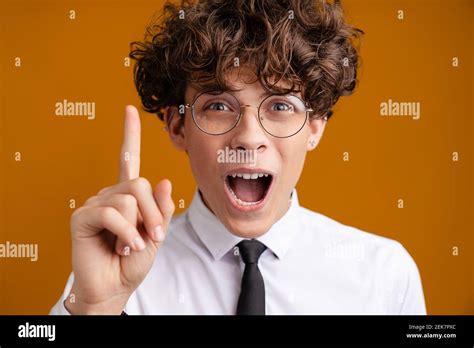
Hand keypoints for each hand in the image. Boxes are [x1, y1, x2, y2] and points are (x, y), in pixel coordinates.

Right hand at [65, 105, 174, 313]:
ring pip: (128, 198)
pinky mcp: (81, 216)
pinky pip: (111, 212)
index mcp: (128, 195)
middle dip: (153, 213)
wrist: (115, 287)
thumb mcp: (157, 234)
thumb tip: (164, 180)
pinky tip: (124, 247)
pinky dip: (125, 232)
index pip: (127, 159)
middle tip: (153, 237)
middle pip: (140, 184)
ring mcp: (95, 203)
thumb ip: (161, 209)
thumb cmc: (133, 261)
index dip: (129, 134)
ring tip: (132, 246)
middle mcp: (110, 194)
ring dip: (139, 227)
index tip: (129, 110)